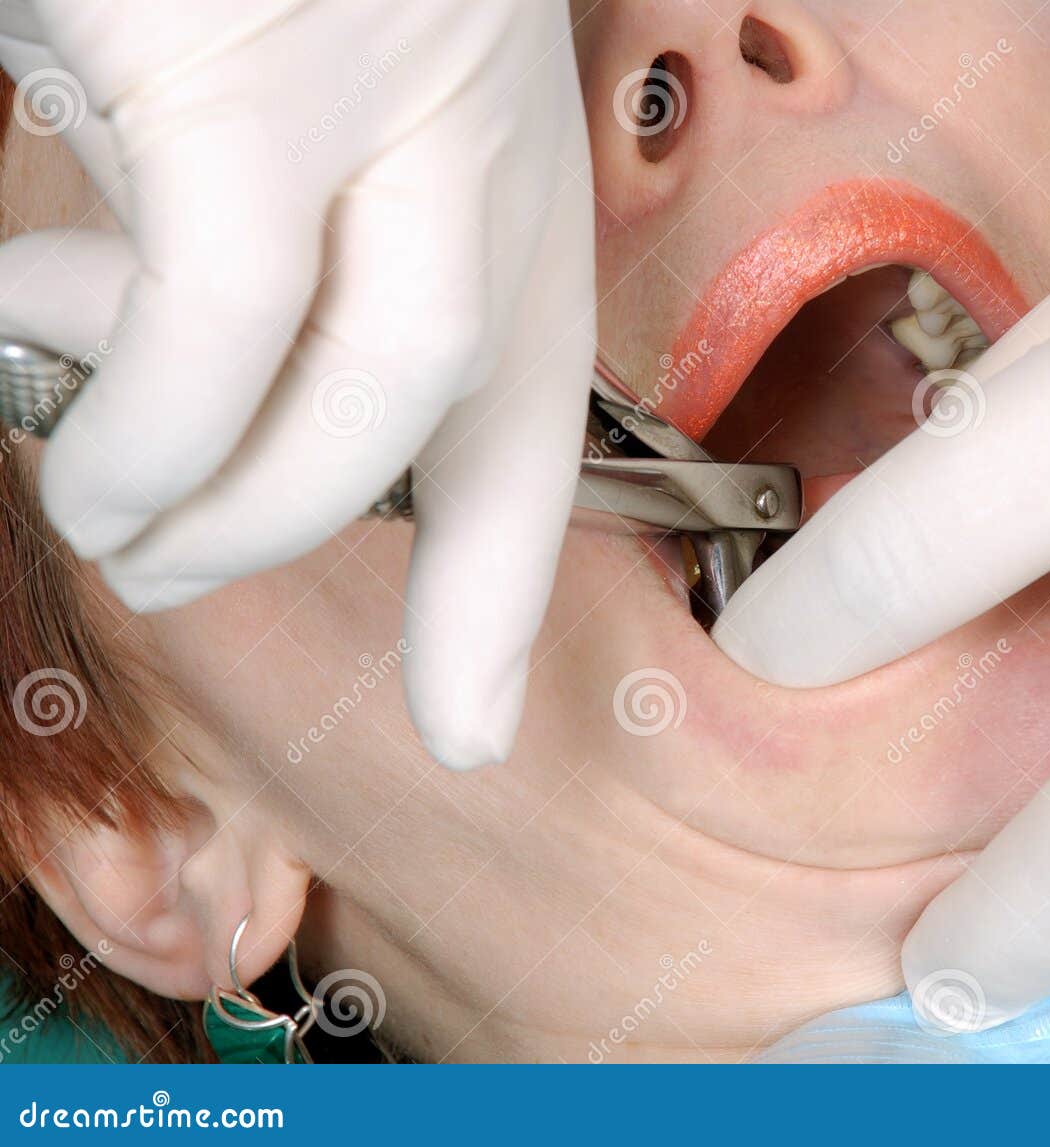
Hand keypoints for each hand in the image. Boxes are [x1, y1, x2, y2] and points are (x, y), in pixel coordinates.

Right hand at [0, 1, 594, 767]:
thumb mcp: (287, 104)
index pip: (524, 389)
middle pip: (473, 395)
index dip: (496, 577)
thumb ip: (287, 233)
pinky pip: (219, 318)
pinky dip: (152, 420)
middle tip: (166, 565)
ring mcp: (376, 86)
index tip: (472, 728)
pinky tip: (83, 439)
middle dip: (321, 535)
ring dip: (231, 498)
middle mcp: (466, 110)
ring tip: (116, 520)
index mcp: (483, 134)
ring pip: (371, 382)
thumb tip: (200, 378)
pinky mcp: (248, 73)